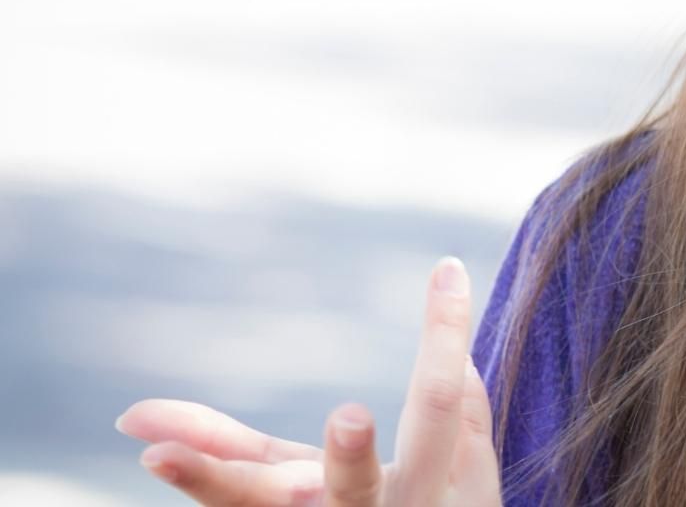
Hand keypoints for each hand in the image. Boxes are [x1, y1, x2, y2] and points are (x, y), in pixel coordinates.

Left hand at [117, 257, 501, 505]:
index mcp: (430, 490)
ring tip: (158, 446)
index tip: (446, 269)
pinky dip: (196, 464)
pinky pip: (229, 498)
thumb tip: (460, 354)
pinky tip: (148, 425)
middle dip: (351, 457)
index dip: (446, 338)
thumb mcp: (471, 483)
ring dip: (208, 474)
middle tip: (349, 416)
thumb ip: (462, 420)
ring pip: (259, 502)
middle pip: (352, 487)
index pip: (440, 407)